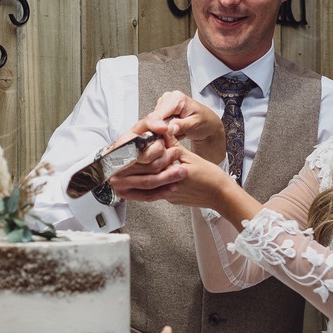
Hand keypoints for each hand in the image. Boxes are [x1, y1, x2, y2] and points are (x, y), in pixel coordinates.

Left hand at [111, 147, 241, 211]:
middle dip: (125, 178)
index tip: (119, 161)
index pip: (147, 167)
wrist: (221, 196)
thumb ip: (173, 146)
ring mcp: (169, 195)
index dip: (131, 164)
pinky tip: (133, 192)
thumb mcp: (191, 157)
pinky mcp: (172, 199)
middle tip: (110, 176)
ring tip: (117, 186)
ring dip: (130, 188)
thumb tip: (161, 133)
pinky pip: (154, 196)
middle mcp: (168, 186)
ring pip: (145, 191)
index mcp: (171, 172)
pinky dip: (142, 194)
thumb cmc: (210, 177)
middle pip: (142, 182)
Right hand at [130, 90, 227, 163]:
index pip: (158, 113)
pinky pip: (157, 125)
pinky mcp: (163, 114)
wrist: (209, 125)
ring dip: (161, 132)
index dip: (156, 126)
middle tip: (169, 139)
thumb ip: (181, 126)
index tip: (157, 136)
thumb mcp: (195, 124)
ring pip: (154, 123)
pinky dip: (163, 132)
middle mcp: (168, 99)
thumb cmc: (206, 122)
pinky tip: (172, 134)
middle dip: (158, 131)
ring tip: (175, 135)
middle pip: (154, 118)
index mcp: (176, 98)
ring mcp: (164, 106)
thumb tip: (169, 128)